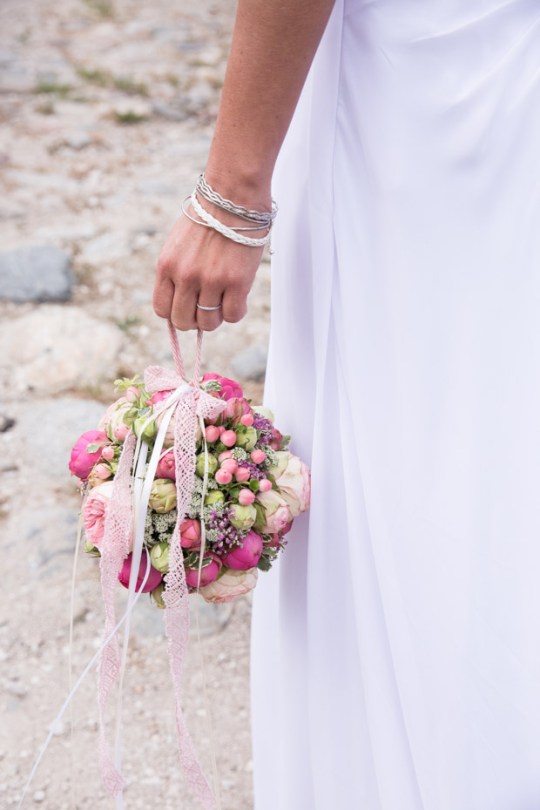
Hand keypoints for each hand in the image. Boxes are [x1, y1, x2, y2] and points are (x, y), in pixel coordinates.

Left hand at [153, 200, 265, 331]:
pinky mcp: (236, 282)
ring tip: (225, 302)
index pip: (162, 309)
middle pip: (183, 321)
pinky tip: (239, 299)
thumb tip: (185, 300)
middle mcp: (185, 276)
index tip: (188, 308)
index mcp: (167, 266)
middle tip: (207, 308)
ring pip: (209, 322)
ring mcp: (210, 280)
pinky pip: (233, 315)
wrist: (233, 196)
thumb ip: (177, 270)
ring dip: (217, 318)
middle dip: (195, 321)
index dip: (176, 314)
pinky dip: (235, 313)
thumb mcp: (179, 244)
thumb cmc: (210, 218)